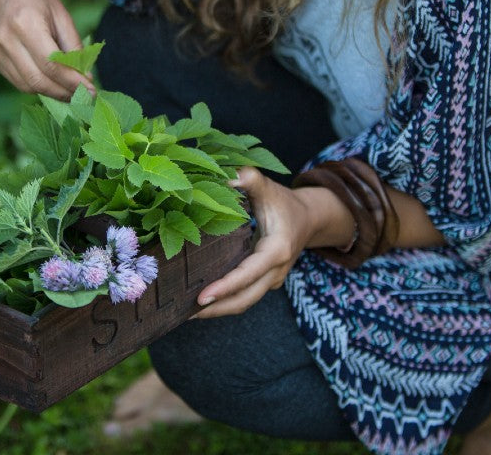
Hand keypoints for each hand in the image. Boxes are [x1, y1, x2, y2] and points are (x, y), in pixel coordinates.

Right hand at [0, 0, 93, 99]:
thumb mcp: (60, 13)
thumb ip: (73, 45)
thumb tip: (85, 77)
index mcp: (25, 22)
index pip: (51, 63)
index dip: (72, 81)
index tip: (92, 91)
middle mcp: (6, 38)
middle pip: (37, 79)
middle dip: (64, 92)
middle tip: (84, 97)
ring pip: (26, 85)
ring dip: (52, 93)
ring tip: (72, 93)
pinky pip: (17, 81)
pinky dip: (38, 86)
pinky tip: (53, 84)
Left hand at [192, 167, 326, 317]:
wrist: (310, 219)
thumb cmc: (285, 202)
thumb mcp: (268, 188)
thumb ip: (249, 179)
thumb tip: (226, 176)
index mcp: (276, 250)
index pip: (248, 274)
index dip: (225, 287)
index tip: (201, 297)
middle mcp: (275, 272)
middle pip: (244, 299)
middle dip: (215, 309)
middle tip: (181, 313)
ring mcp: (271, 280)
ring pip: (243, 302)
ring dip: (217, 310)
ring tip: (184, 313)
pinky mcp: (265, 283)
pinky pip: (244, 297)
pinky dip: (223, 301)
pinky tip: (200, 301)